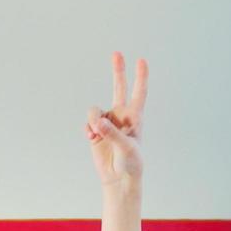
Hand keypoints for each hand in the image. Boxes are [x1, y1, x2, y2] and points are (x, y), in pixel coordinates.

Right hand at [85, 52, 146, 194]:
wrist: (118, 177)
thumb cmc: (130, 163)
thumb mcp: (126, 147)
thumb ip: (112, 133)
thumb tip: (98, 122)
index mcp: (134, 117)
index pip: (138, 93)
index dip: (140, 77)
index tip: (142, 60)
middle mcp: (120, 115)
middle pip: (118, 87)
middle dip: (117, 71)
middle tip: (116, 53)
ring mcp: (107, 122)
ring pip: (95, 110)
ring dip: (94, 120)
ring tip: (96, 133)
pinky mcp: (95, 131)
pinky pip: (88, 121)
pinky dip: (88, 128)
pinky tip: (91, 137)